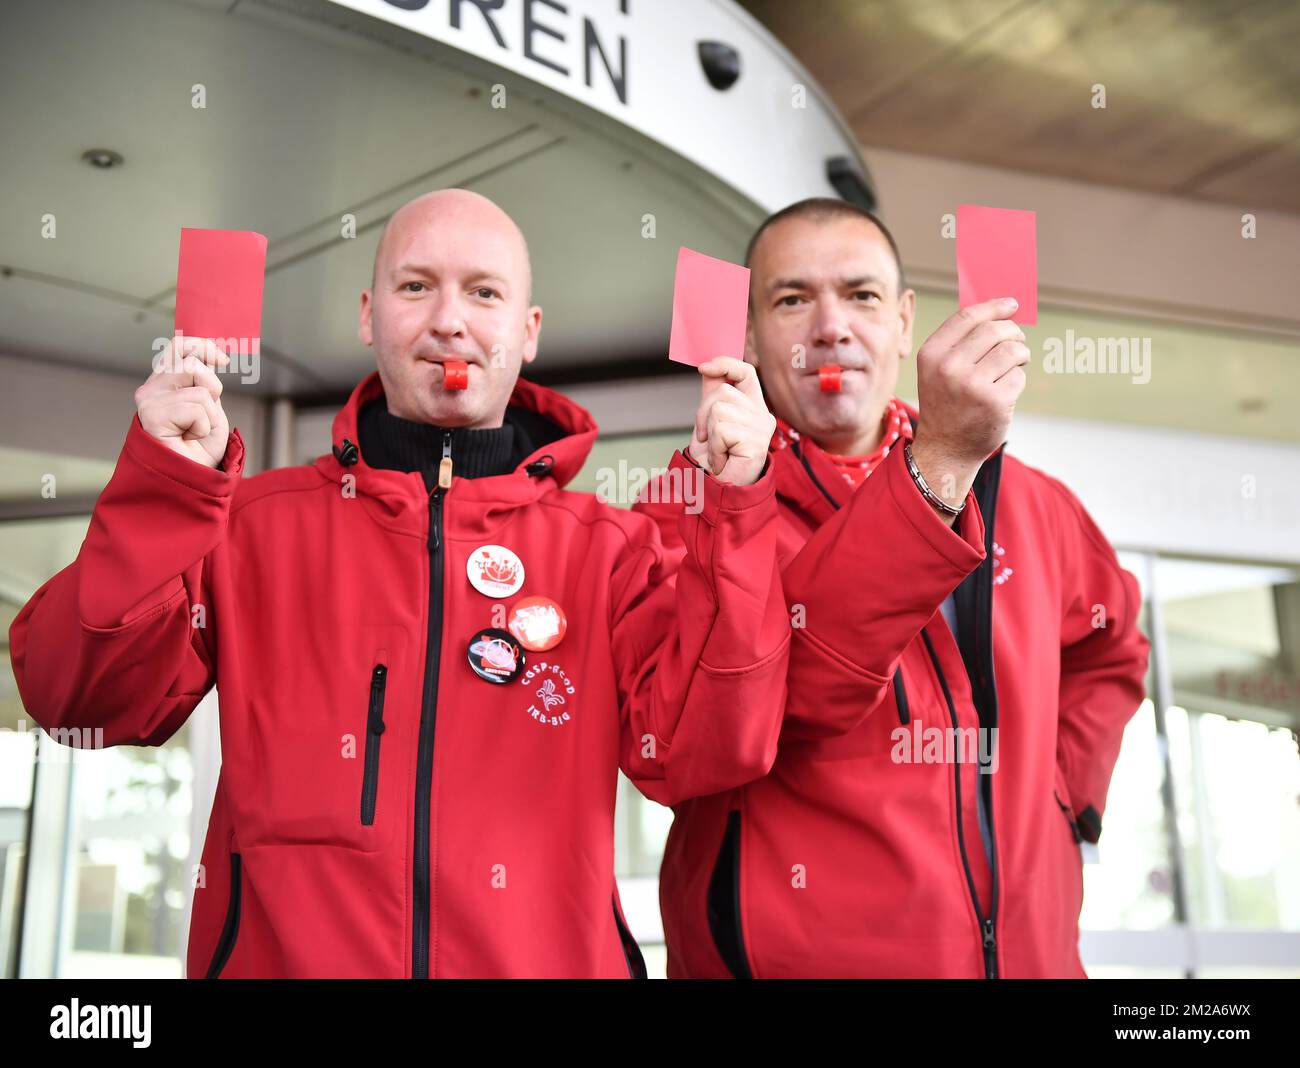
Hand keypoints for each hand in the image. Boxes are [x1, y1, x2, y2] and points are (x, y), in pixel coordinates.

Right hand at [135, 337, 231, 468]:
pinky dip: (203, 426)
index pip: (178, 348)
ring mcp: (149, 401)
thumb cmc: (200, 447)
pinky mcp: (151, 414)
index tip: (223, 360)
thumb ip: (205, 382)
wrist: (191, 479)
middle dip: (212, 388)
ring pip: (199, 389)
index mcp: (163, 384)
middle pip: (191, 363)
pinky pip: (196, 408)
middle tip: (207, 415)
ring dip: (209, 414)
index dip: (202, 346)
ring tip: (195, 431)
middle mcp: (151, 389)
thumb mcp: (210, 407)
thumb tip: (211, 356)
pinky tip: (189, 438)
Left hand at [687, 357, 775, 485]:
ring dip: (709, 433)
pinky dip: (714, 447)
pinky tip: (721, 460)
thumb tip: (707, 368)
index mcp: (753, 407)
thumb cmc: (716, 459)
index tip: (704, 367)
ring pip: (720, 410)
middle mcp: (762, 415)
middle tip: (707, 437)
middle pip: (724, 392)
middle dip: (704, 413)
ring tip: (717, 451)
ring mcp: (761, 428)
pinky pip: (722, 430)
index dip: (726, 364)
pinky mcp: (756, 442)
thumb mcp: (709, 422)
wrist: (721, 490)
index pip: (746, 373)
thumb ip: (712, 396)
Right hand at [910, 297, 1027, 514]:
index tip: (1012, 305)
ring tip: (1015, 365)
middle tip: (1017, 343)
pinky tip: (1005, 391)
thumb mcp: (938, 369)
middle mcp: (948, 367)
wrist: (945, 449)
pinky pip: (1019, 376)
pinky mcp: (994, 401)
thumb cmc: (947, 403)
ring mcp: (971, 385)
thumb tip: (999, 310)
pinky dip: (1017, 381)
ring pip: (1013, 351)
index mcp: (931, 354)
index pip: (968, 317)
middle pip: (995, 330)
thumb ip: (960, 341)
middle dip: (1013, 333)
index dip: (994, 307)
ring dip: (1020, 356)